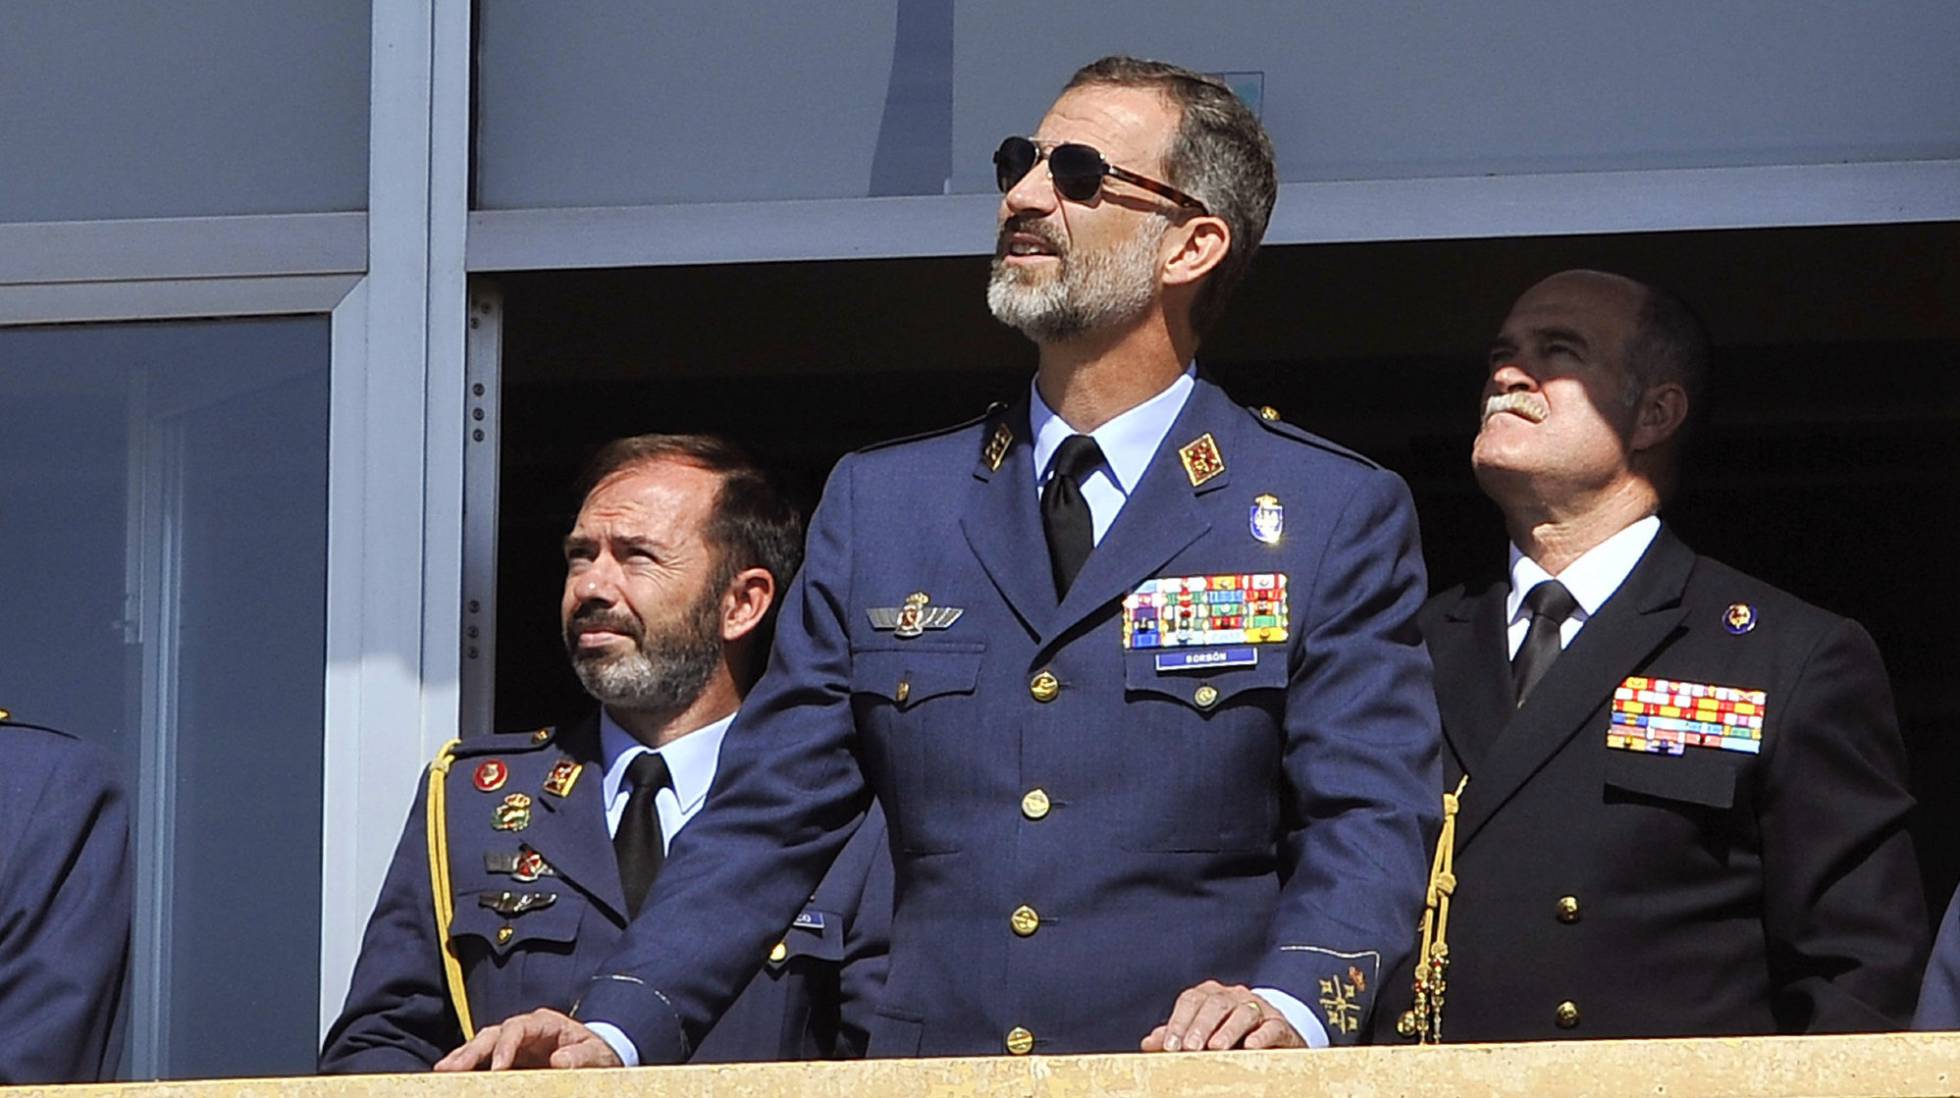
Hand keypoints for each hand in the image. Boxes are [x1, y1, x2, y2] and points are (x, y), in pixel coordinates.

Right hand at [434, 1008, 622, 1070]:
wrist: (599, 1058)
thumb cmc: (597, 1053)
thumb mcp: (598, 1054)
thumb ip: (582, 1056)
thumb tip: (560, 1060)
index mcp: (545, 1023)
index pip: (517, 1027)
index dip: (505, 1046)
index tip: (497, 1069)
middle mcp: (524, 1029)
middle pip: (492, 1034)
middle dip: (471, 1051)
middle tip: (449, 1068)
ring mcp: (514, 1044)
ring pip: (482, 1045)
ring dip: (462, 1057)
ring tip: (442, 1072)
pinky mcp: (509, 1059)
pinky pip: (485, 1061)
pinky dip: (469, 1068)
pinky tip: (453, 1077)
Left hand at [1140, 980, 1304, 1051]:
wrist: (1272, 1034)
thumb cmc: (1229, 1035)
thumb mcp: (1201, 1034)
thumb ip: (1177, 1036)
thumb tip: (1148, 1043)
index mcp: (1210, 996)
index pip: (1191, 1001)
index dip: (1178, 1022)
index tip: (1169, 1046)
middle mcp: (1234, 996)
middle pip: (1215, 1003)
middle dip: (1200, 1026)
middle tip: (1190, 1048)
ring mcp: (1258, 1007)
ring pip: (1244, 1012)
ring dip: (1228, 1030)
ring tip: (1217, 1048)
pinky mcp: (1279, 1024)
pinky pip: (1272, 1026)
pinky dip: (1262, 1035)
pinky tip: (1251, 1046)